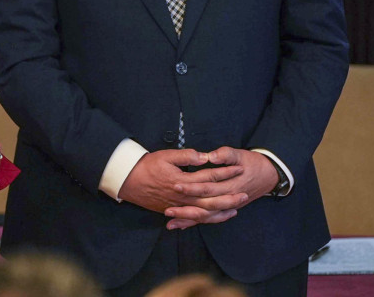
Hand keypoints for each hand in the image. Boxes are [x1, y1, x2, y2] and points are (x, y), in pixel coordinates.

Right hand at [119, 149, 244, 224]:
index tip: (239, 168)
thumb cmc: (146, 166)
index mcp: (184, 181)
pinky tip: (218, 216)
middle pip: (212, 199)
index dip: (225, 172)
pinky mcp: (175, 210)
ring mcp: (180, 206)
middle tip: (245, 193)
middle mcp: (184, 197)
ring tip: (236, 207)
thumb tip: (204, 156)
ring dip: (222, 210)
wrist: (128, 181)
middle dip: (230, 196)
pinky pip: (195, 218)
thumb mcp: (165, 156)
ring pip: (206, 212)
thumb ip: (186, 156)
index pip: (210, 177)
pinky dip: (209, 219)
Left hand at [164, 146, 278, 228]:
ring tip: (170, 223)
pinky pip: (210, 218)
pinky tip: (181, 226)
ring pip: (206, 217)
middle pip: (204, 207)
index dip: (191, 187)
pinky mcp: (225, 209)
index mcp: (230, 185)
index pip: (207, 187)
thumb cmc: (252, 163)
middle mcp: (228, 199)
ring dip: (188, 220)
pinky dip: (196, 223)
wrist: (268, 175)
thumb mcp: (240, 154)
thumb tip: (212, 156)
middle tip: (167, 209)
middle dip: (185, 209)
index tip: (175, 186)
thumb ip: (226, 155)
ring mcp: (227, 207)